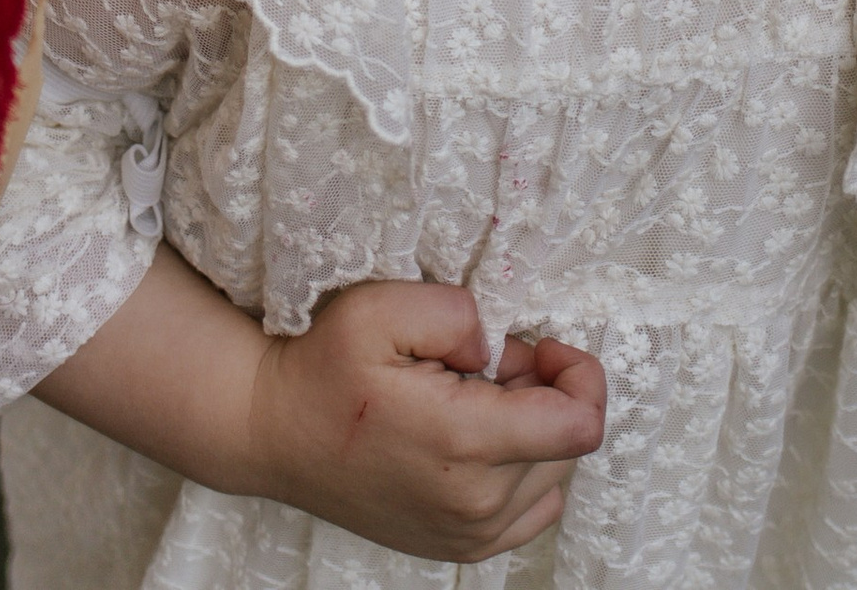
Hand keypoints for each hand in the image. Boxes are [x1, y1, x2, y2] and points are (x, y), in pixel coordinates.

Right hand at [249, 282, 606, 561]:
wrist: (274, 432)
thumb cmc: (325, 368)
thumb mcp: (384, 307)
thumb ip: (459, 312)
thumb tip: (499, 349)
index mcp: (465, 444)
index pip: (581, 425)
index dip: (580, 374)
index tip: (541, 345)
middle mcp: (475, 504)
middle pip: (567, 443)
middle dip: (544, 390)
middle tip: (485, 365)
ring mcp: (467, 535)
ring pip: (552, 475)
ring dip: (532, 430)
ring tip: (473, 400)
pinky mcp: (458, 548)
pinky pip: (531, 510)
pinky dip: (523, 470)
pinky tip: (478, 441)